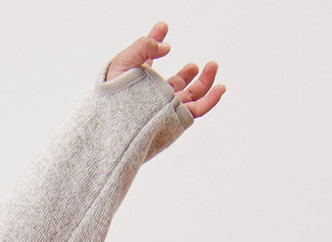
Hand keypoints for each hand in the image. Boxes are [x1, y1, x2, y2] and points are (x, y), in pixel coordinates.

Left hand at [106, 21, 225, 116]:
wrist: (110, 123)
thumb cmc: (110, 96)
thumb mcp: (123, 62)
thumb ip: (144, 46)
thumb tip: (166, 47)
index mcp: (138, 82)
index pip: (149, 60)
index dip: (156, 43)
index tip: (162, 27)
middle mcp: (153, 97)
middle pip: (175, 85)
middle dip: (189, 74)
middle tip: (195, 64)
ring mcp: (165, 108)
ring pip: (190, 97)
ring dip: (204, 82)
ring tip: (212, 66)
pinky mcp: (175, 119)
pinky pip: (197, 110)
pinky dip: (211, 100)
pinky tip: (220, 88)